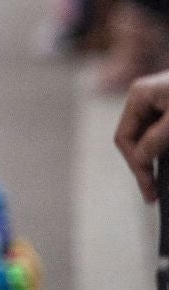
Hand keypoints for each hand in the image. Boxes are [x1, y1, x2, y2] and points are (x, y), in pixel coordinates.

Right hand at [116, 69, 168, 201]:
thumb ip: (157, 139)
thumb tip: (140, 159)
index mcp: (139, 96)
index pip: (125, 137)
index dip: (136, 165)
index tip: (150, 189)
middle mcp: (145, 98)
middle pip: (135, 138)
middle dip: (144, 165)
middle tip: (153, 193)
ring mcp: (159, 102)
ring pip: (149, 137)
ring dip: (155, 159)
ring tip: (160, 181)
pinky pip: (161, 132)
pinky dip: (164, 150)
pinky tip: (168, 163)